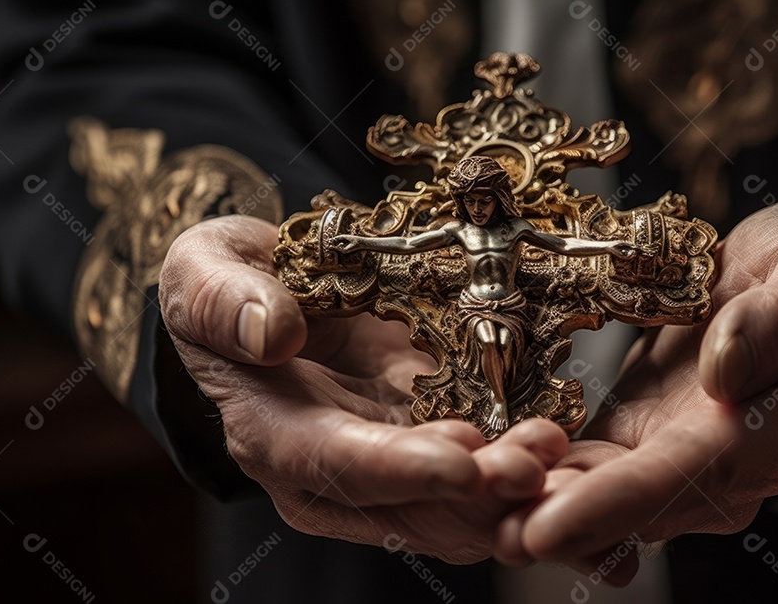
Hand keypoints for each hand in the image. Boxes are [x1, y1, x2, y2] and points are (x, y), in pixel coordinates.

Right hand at [160, 215, 568, 562]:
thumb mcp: (204, 272)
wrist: (278, 294)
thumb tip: (272, 333)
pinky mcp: (436, 444)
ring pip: (458, 506)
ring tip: (564, 455)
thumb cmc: (231, 285)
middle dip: (477, 492)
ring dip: (514, 491)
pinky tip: (572, 454)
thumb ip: (224, 302)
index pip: (334, 466)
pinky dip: (528, 471)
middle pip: (410, 504)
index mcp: (275, 434)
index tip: (459, 461)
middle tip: (536, 464)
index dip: (398, 470)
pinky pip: (486, 474)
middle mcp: (337, 472)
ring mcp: (393, 467)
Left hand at [496, 199, 777, 581]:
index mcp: (756, 437)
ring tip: (465, 495)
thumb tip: (724, 374)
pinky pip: (584, 464)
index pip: (675, 484)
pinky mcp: (640, 430)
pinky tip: (489, 463)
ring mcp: (673, 453)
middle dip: (548, 519)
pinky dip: (540, 470)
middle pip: (621, 508)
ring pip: (593, 495)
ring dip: (531, 501)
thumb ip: (775, 325)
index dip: (606, 508)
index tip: (541, 525)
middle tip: (478, 519)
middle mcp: (712, 464)